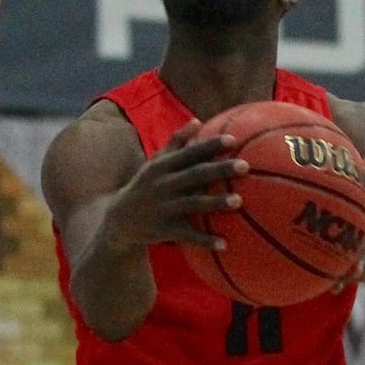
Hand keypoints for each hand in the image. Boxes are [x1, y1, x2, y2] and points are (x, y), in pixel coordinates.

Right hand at [100, 119, 246, 253]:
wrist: (119, 220)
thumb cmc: (145, 185)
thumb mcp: (155, 162)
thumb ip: (175, 142)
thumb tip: (197, 121)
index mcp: (162, 166)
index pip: (189, 153)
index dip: (209, 146)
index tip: (233, 140)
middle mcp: (162, 185)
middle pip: (195, 175)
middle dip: (219, 170)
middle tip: (245, 166)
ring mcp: (163, 208)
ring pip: (193, 204)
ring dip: (216, 202)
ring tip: (240, 201)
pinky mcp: (164, 230)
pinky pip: (187, 235)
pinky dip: (205, 240)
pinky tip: (225, 243)